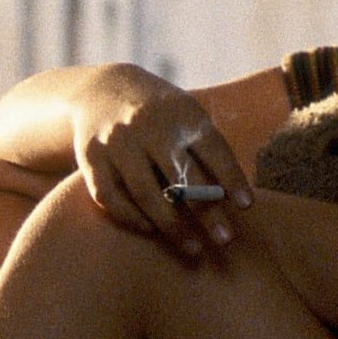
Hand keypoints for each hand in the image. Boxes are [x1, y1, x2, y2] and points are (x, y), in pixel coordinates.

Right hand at [69, 65, 253, 254]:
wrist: (100, 90)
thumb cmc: (159, 113)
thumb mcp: (185, 114)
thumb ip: (207, 147)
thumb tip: (236, 197)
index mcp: (180, 113)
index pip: (212, 148)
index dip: (230, 177)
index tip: (246, 206)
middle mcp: (148, 125)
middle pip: (181, 176)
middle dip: (207, 212)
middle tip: (225, 240)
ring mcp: (116, 142)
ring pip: (146, 193)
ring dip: (172, 226)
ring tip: (193, 249)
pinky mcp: (91, 158)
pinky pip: (111, 197)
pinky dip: (131, 218)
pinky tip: (151, 230)